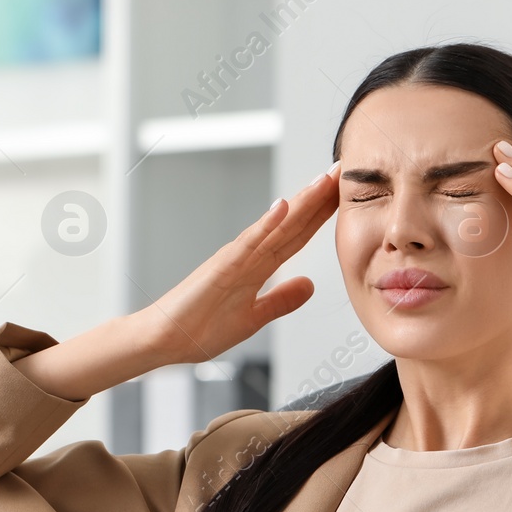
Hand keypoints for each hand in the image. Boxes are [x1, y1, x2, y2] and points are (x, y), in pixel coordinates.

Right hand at [15, 163, 338, 401]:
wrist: (165, 341)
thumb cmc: (200, 329)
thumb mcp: (254, 318)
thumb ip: (281, 300)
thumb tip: (309, 285)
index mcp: (257, 266)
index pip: (297, 235)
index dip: (322, 215)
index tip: (345, 194)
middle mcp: (249, 255)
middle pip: (292, 223)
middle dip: (319, 199)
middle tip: (345, 171)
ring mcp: (235, 258)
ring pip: (275, 226)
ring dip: (301, 202)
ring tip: (325, 179)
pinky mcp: (221, 267)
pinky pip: (247, 243)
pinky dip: (266, 224)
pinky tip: (283, 206)